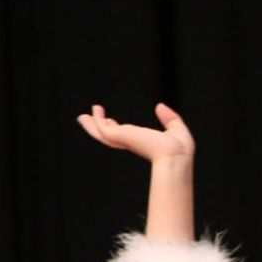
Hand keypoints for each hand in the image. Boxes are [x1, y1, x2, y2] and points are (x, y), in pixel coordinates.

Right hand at [77, 101, 195, 163]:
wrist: (175, 155)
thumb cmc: (180, 149)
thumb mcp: (176, 129)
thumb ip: (169, 119)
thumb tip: (160, 107)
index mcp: (142, 143)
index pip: (125, 136)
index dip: (116, 128)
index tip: (111, 121)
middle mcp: (131, 142)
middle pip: (109, 137)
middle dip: (98, 128)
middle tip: (88, 120)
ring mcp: (124, 140)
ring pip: (101, 134)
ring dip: (92, 125)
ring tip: (82, 117)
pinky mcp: (119, 136)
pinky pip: (102, 128)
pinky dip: (97, 120)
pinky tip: (95, 110)